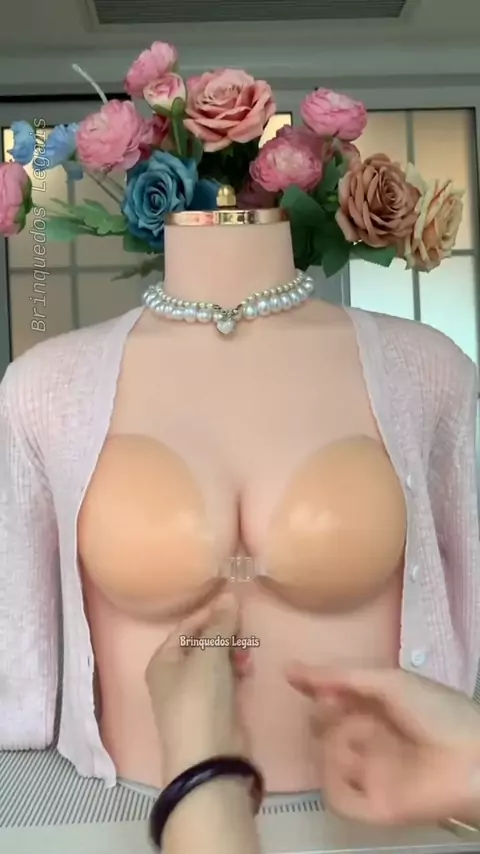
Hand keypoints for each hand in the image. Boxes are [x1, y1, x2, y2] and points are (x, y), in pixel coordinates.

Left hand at [146, 592, 248, 781]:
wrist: (211, 759)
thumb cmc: (200, 699)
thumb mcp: (210, 656)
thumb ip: (221, 624)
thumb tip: (230, 595)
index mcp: (163, 661)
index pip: (187, 627)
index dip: (211, 613)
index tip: (236, 605)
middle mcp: (175, 676)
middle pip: (203, 643)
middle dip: (225, 635)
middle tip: (245, 633)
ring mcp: (196, 694)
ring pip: (217, 662)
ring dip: (234, 654)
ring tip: (248, 657)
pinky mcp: (216, 709)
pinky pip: (227, 680)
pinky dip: (237, 672)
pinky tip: (249, 673)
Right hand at [286, 663, 479, 825]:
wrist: (470, 761)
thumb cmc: (434, 712)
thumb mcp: (388, 682)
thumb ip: (341, 677)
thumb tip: (290, 668)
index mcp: (381, 708)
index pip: (338, 698)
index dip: (318, 688)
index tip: (293, 677)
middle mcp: (374, 739)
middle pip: (329, 729)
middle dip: (322, 717)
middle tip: (327, 710)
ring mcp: (373, 774)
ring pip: (330, 761)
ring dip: (331, 747)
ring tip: (347, 739)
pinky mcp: (375, 807)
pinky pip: (339, 799)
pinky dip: (335, 784)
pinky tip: (347, 768)